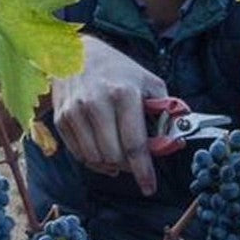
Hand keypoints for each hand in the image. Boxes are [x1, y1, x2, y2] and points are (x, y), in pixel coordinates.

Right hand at [52, 36, 166, 194]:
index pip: (134, 144)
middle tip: (134, 160)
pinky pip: (79, 154)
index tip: (149, 188)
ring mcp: (75, 111)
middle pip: (114, 156)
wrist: (77, 52)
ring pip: (95, 158)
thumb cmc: (119, 70)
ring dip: (110, 164)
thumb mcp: (148, 81)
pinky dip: (93, 160)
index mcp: (123, 94)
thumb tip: (177, 138)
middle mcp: (96, 103)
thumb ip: (165, 109)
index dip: (143, 170)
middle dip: (128, 165)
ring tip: (118, 153)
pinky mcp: (61, 118)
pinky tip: (102, 149)